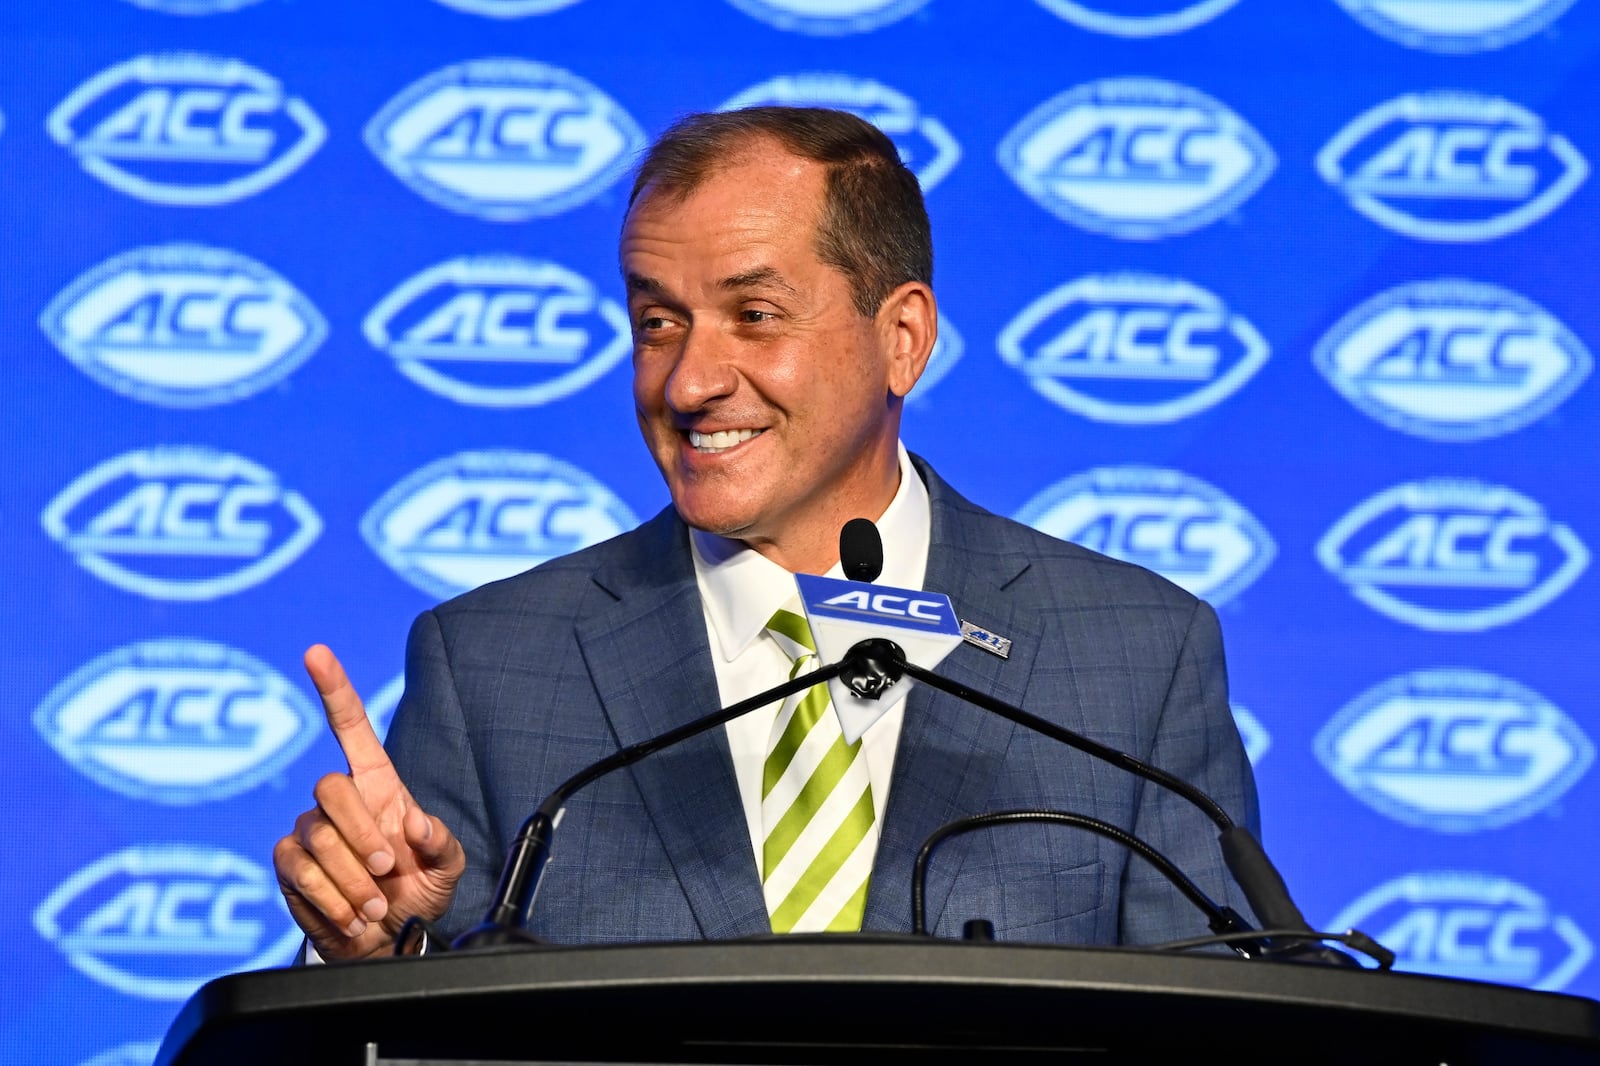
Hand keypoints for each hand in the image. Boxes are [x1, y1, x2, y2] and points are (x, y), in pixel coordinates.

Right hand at [273, 645, 464, 960]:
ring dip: (354, 880)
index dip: (333, 688)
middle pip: (331, 787)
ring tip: (375, 904)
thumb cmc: (417, 892)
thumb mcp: (447, 866)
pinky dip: (332, 899)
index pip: (349, 725)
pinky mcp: (288, 864)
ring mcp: (309, 830)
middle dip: (363, 835)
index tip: (316, 652)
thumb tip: (415, 822)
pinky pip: (299, 870)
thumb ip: (441, 841)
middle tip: (388, 870)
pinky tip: (352, 915)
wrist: (387, 942)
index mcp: (378, 784)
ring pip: (319, 838)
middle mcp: (339, 801)